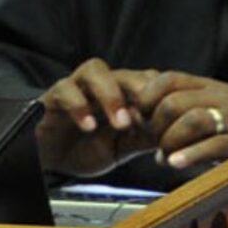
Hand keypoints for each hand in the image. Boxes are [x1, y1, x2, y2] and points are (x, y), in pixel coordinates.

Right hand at [36, 58, 159, 175]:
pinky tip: (89, 127)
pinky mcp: (53, 96)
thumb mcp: (123, 147)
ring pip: (95, 69)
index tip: (167, 127)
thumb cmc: (87, 148)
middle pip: (127, 72)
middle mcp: (102, 85)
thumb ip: (145, 139)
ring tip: (121, 124)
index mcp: (124, 95)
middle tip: (148, 120)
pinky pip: (65, 90)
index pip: (149, 81)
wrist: (49, 158)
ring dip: (111, 94)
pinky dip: (79, 106)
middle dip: (141, 92)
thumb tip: (178, 137)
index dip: (161, 99)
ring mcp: (77, 87)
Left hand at [135, 72, 227, 181]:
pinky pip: (213, 146)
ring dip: (170, 141)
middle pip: (174, 101)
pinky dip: (190, 155)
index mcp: (215, 88)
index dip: (148, 96)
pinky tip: (176, 164)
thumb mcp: (226, 109)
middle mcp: (223, 99)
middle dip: (156, 124)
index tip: (142, 117)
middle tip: (155, 144)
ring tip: (165, 158)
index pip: (170, 79)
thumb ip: (194, 111)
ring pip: (191, 120)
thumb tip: (151, 124)